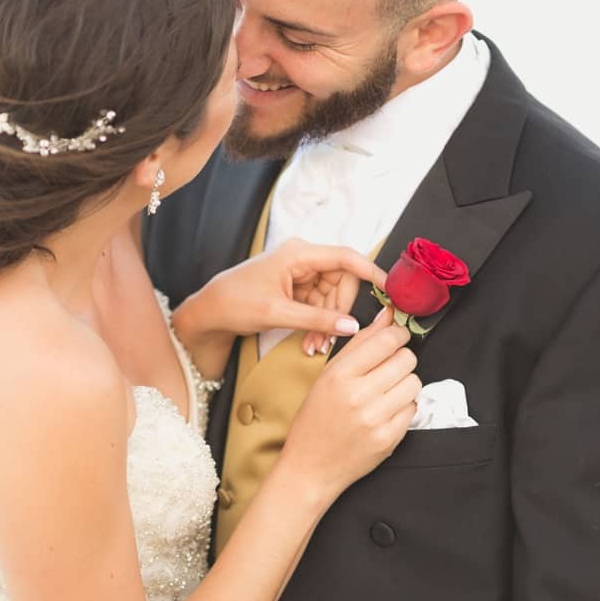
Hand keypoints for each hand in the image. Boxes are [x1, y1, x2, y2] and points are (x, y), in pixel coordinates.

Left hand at [215, 237, 384, 338]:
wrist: (209, 312)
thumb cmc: (235, 303)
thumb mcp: (277, 314)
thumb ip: (316, 320)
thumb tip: (351, 326)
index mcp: (299, 254)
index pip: (346, 257)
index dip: (371, 272)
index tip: (390, 289)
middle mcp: (303, 259)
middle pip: (342, 282)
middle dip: (340, 312)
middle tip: (331, 338)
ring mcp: (300, 274)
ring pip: (332, 298)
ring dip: (328, 324)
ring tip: (314, 347)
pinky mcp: (297, 289)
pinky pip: (320, 305)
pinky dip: (319, 324)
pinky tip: (311, 342)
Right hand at [282, 305, 420, 499]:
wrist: (310, 466)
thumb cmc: (316, 418)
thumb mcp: (328, 375)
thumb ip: (361, 343)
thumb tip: (389, 315)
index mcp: (340, 374)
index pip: (386, 340)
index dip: (398, 334)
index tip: (396, 338)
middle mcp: (358, 395)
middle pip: (406, 359)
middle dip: (401, 359)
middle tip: (388, 369)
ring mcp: (375, 419)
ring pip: (414, 383)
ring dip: (405, 384)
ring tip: (386, 392)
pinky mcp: (388, 439)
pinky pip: (413, 409)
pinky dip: (403, 407)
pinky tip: (385, 412)